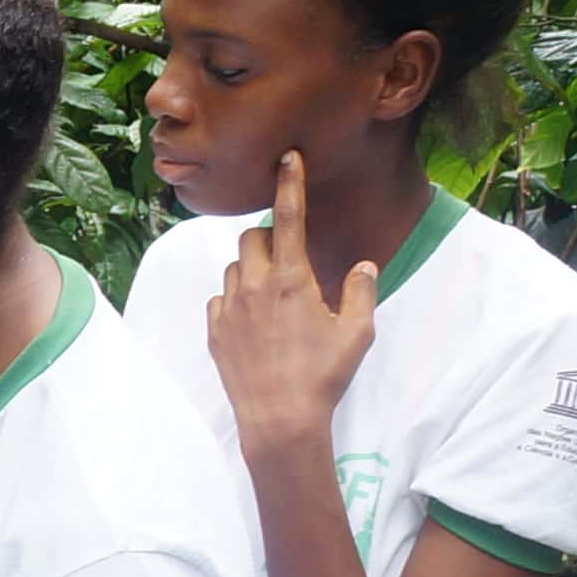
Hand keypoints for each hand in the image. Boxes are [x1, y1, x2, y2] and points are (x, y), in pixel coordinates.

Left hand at [207, 151, 379, 463]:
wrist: (279, 419)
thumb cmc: (324, 376)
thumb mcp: (357, 333)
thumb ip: (360, 292)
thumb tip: (361, 267)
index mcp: (292, 279)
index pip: (289, 217)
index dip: (289, 183)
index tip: (286, 157)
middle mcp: (255, 286)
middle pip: (251, 237)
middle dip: (268, 238)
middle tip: (288, 262)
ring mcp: (230, 308)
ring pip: (234, 267)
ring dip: (252, 270)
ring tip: (275, 301)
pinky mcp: (214, 330)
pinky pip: (220, 299)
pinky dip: (235, 300)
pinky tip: (254, 323)